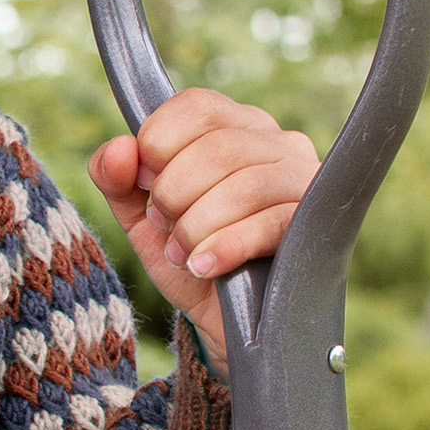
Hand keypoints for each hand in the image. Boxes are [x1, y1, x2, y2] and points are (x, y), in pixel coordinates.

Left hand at [86, 88, 317, 377]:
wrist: (224, 322)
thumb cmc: (188, 256)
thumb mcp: (140, 218)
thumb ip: (115, 177)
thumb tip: (117, 150)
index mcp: (233, 126)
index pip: (196, 106)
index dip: (159, 146)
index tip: (147, 186)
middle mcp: (276, 142)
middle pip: (218, 146)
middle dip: (173, 195)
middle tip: (165, 228)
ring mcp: (302, 179)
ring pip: (245, 185)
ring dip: (196, 226)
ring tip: (182, 255)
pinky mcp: (314, 224)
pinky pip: (270, 224)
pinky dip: (224, 247)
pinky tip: (203, 267)